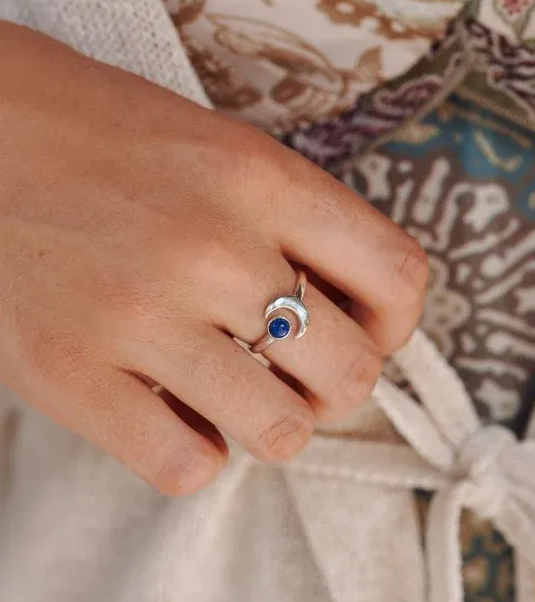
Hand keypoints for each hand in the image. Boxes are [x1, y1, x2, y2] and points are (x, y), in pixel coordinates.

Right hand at [0, 22, 427, 494]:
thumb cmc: (109, 135)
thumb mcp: (227, 150)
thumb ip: (302, 223)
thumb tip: (362, 312)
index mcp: (264, 180)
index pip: (399, 277)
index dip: (399, 322)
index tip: (368, 328)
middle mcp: (215, 248)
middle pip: (354, 372)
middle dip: (338, 383)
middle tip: (301, 369)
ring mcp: (140, 315)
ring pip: (282, 432)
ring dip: (273, 423)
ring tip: (240, 392)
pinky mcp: (68, 371)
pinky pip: (186, 466)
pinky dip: (195, 453)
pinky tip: (175, 414)